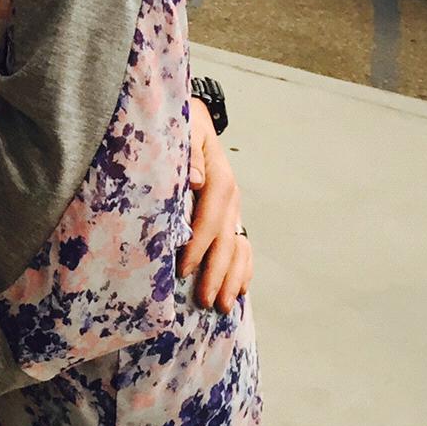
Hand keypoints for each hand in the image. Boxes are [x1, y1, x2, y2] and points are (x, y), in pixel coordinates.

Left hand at [180, 97, 252, 314]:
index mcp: (219, 177)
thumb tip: (196, 180)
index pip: (210, 218)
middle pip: (227, 240)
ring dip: (232, 278)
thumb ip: (189, 150)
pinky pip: (243, 246)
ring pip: (238, 248)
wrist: (195, 118)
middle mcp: (231, 196)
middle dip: (216, 273)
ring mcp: (234, 207)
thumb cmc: (182, 125)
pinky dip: (243, 270)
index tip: (183, 270)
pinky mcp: (232, 214)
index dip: (198, 245)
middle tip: (205, 302)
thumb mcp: (185, 127)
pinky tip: (239, 291)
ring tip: (223, 307)